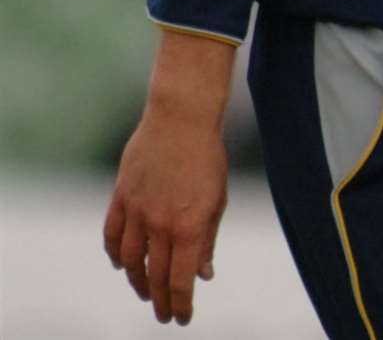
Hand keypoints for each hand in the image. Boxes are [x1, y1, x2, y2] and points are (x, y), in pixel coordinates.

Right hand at [103, 110, 227, 324]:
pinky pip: (112, 234)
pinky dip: (115, 254)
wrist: (182, 117)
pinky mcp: (121, 195)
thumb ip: (207, 240)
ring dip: (137, 282)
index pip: (180, 280)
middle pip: (155, 276)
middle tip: (164, 315)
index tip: (183, 318)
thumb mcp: (217, 200)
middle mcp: (160, 223)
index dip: (181, 304)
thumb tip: (204, 275)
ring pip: (131, 261)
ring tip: (145, 293)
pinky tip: (122, 265)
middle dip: (160, 301)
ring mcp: (138, 210)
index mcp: (189, 226)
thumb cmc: (207, 157)